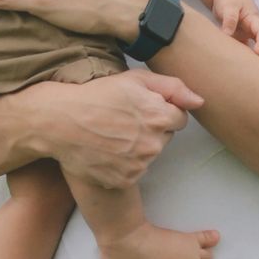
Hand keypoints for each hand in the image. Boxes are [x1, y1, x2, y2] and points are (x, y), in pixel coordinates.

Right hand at [34, 69, 199, 190]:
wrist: (58, 122)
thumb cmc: (95, 95)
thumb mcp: (134, 79)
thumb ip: (172, 87)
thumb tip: (200, 101)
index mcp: (160, 116)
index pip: (180, 118)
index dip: (161, 111)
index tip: (140, 108)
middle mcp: (153, 143)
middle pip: (165, 138)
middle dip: (151, 129)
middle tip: (123, 119)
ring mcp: (139, 165)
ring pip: (150, 155)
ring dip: (138, 147)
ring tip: (112, 134)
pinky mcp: (125, 179)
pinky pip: (134, 172)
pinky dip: (124, 164)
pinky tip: (106, 150)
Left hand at [214, 0, 258, 59]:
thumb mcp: (228, 6)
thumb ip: (229, 19)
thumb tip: (227, 34)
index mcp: (254, 19)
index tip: (257, 52)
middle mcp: (255, 27)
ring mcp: (249, 33)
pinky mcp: (242, 38)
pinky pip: (249, 49)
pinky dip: (253, 58)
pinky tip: (253, 69)